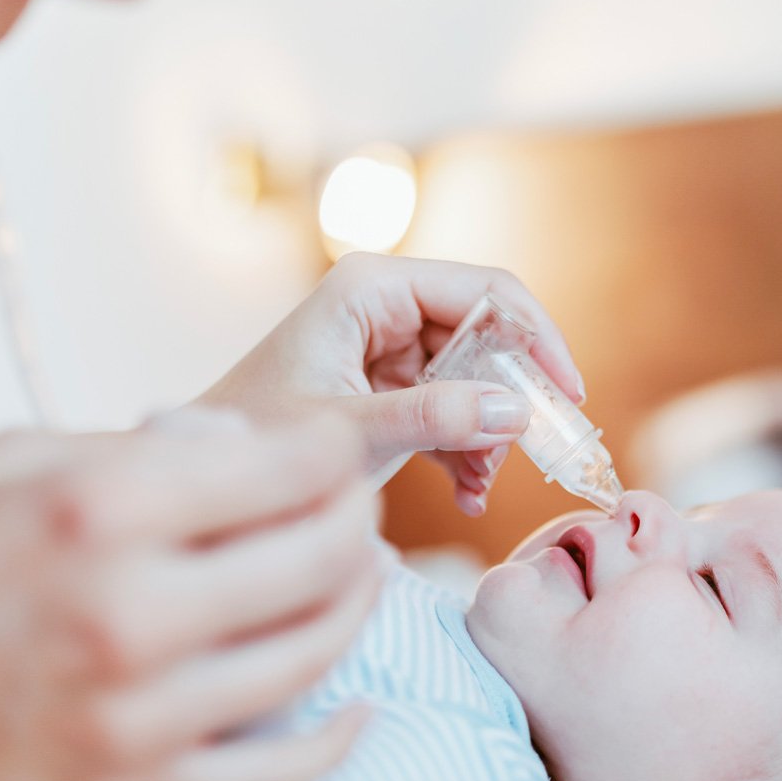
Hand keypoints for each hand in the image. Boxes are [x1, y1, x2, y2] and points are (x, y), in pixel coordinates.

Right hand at [0, 407, 380, 780]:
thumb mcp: (30, 456)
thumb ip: (156, 452)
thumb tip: (267, 454)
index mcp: (101, 511)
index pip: (285, 471)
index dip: (335, 452)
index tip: (339, 452)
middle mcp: (124, 614)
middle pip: (316, 562)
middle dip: (357, 523)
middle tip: (357, 511)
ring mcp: (128, 715)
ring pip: (308, 660)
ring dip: (357, 610)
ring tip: (359, 578)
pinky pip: (268, 777)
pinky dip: (332, 742)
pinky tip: (359, 708)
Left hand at [203, 253, 585, 515]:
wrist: (214, 474)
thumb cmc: (258, 438)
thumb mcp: (350, 430)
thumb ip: (433, 418)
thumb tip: (518, 414)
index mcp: (373, 288)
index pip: (487, 291)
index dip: (537, 338)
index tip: (568, 394)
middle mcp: (387, 306)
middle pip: (488, 336)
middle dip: (511, 399)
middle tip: (535, 452)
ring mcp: (390, 347)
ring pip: (476, 379)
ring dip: (488, 434)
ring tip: (479, 485)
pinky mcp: (390, 386)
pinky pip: (452, 407)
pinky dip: (465, 449)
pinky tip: (466, 492)